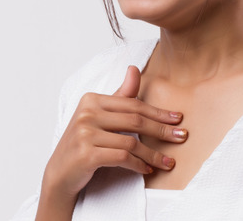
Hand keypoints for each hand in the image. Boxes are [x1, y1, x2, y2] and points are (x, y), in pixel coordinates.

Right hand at [41, 65, 186, 202]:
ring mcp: (85, 134)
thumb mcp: (100, 116)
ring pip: (131, 143)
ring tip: (168, 162)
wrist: (60, 174)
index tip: (177, 119)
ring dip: (153, 154)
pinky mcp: (86, 155)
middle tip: (181, 136)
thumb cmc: (84, 143)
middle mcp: (86, 114)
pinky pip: (122, 158)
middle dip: (162, 130)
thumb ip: (120, 96)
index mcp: (91, 100)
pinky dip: (138, 165)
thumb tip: (134, 68)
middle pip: (135, 121)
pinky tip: (147, 169)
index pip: (133, 105)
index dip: (158, 113)